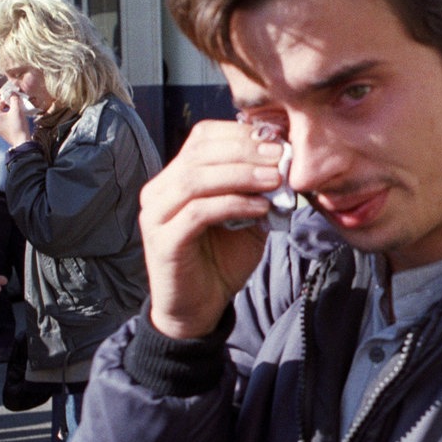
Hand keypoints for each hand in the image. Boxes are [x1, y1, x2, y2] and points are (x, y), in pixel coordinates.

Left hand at [0, 93, 31, 146]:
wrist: (21, 141)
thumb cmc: (18, 125)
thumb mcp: (17, 110)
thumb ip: (14, 100)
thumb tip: (13, 93)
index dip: (7, 99)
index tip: (15, 99)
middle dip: (5, 105)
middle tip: (14, 104)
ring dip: (6, 111)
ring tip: (15, 112)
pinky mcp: (0, 131)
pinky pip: (1, 121)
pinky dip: (6, 118)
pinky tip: (14, 119)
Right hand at [138, 120, 283, 339]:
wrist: (200, 306)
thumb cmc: (223, 258)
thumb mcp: (248, 216)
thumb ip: (259, 190)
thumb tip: (284, 163)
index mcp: (177, 176)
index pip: (203, 137)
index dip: (241, 135)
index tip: (278, 141)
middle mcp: (160, 190)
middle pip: (200, 152)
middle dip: (246, 150)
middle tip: (281, 158)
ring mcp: (157, 214)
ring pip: (197, 178)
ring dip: (242, 175)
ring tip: (275, 180)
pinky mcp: (163, 240)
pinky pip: (198, 212)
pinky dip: (233, 204)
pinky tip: (260, 208)